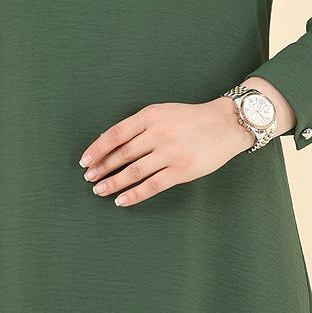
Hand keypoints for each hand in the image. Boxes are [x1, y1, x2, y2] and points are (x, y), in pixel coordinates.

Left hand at [78, 98, 251, 206]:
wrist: (226, 124)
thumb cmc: (191, 118)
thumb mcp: (162, 112)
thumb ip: (139, 126)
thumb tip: (111, 143)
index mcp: (150, 116)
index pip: (115, 134)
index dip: (97, 149)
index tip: (85, 161)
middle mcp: (158, 133)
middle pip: (122, 154)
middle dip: (102, 168)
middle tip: (89, 178)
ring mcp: (170, 153)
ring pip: (133, 172)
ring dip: (113, 183)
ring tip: (99, 190)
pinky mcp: (182, 171)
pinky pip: (152, 186)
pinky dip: (134, 195)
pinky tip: (121, 200)